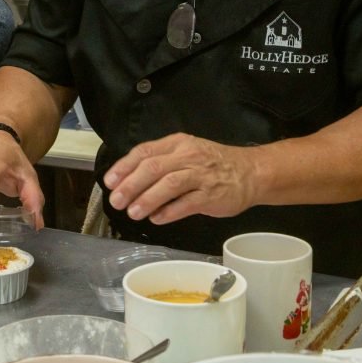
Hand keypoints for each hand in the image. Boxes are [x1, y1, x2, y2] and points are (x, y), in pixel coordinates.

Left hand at [103, 133, 258, 224]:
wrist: (252, 172)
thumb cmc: (214, 164)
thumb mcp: (186, 152)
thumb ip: (161, 162)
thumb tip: (129, 181)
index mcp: (178, 144)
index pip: (145, 151)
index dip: (124, 166)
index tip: (109, 181)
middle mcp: (188, 156)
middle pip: (153, 168)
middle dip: (131, 185)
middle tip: (116, 200)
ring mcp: (201, 175)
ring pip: (169, 185)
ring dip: (147, 199)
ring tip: (133, 212)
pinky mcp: (212, 195)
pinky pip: (187, 204)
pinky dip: (169, 212)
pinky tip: (156, 219)